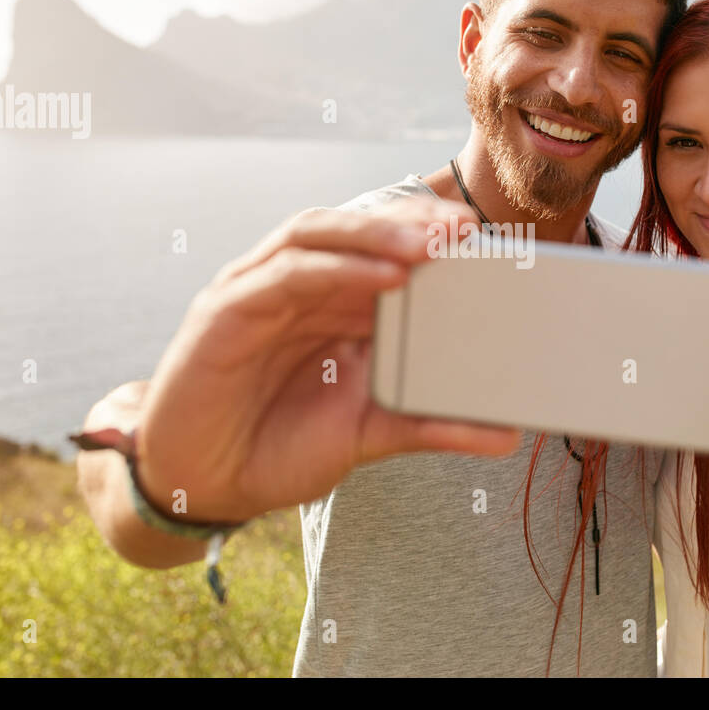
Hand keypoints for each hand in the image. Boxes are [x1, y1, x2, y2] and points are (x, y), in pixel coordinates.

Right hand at [134, 197, 521, 522]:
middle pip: (358, 231)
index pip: (386, 250)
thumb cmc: (279, 449)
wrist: (202, 484)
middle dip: (412, 224)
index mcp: (336, 305)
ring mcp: (260, 290)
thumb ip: (431, 425)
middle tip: (465, 230)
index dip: (433, 237)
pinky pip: (285, 274)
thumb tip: (506, 433)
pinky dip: (335, 268)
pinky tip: (381, 276)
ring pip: (320, 235)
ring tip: (430, 245)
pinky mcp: (226, 309)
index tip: (488, 242)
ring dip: (377, 234)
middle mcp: (301, 287)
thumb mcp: (370, 435)